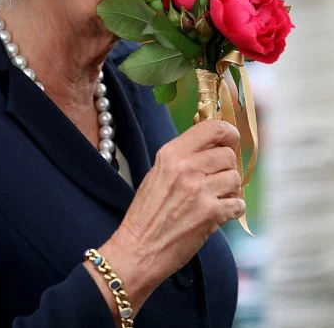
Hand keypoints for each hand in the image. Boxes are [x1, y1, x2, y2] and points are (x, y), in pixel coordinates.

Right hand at [97, 119, 243, 314]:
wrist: (138, 249)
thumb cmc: (147, 212)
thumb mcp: (158, 173)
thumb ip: (184, 156)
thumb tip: (214, 144)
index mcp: (170, 153)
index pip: (211, 128)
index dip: (228, 132)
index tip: (231, 140)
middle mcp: (185, 167)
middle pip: (227, 154)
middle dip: (227, 167)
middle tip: (217, 179)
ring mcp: (199, 190)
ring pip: (235, 178)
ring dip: (230, 190)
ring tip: (215, 198)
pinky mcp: (210, 214)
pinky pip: (238, 204)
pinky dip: (232, 209)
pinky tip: (218, 213)